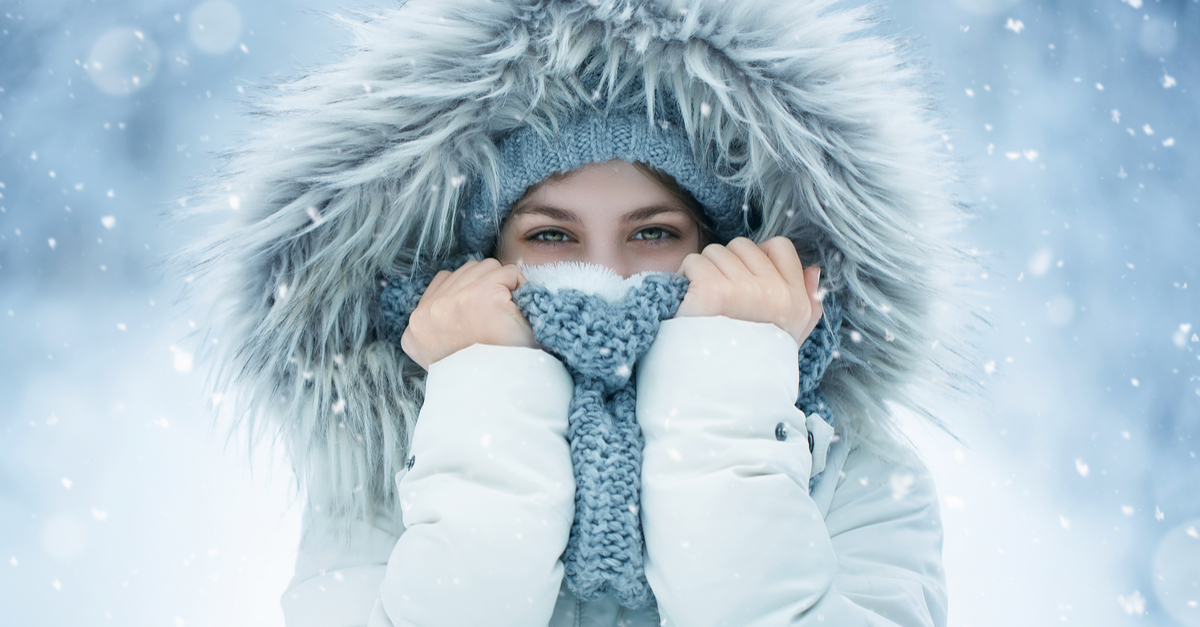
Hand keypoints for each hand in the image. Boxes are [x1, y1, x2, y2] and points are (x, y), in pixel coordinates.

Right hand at [400, 259, 534, 369]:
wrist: (501, 397)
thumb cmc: (481, 378)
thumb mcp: (441, 356)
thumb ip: (439, 323)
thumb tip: (453, 296)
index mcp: (414, 330)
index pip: (442, 284)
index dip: (469, 296)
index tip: (480, 321)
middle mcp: (428, 312)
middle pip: (465, 272)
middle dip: (485, 288)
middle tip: (496, 322)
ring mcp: (456, 299)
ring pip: (487, 268)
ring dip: (502, 287)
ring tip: (505, 320)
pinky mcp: (485, 294)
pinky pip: (510, 273)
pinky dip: (520, 289)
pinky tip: (517, 316)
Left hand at [675, 237, 822, 346]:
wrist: (719, 391)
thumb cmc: (751, 360)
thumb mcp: (791, 336)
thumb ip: (809, 302)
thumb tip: (813, 269)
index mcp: (794, 300)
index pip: (780, 247)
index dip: (758, 257)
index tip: (744, 281)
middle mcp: (773, 292)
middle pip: (741, 246)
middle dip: (726, 265)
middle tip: (721, 299)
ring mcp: (742, 290)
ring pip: (714, 252)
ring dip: (703, 272)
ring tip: (704, 304)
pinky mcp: (711, 291)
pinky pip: (693, 263)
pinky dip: (685, 279)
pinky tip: (689, 302)